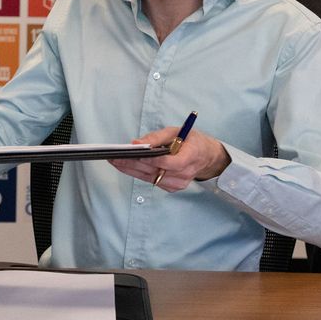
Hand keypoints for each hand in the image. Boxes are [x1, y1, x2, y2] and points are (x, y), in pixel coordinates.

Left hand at [108, 127, 230, 191]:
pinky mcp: (173, 188)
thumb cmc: (191, 140)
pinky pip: (152, 181)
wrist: (207, 157)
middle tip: (113, 157)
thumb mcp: (176, 131)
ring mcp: (180, 183)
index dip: (151, 160)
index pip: (170, 163)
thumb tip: (135, 143)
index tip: (133, 154)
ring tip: (114, 161)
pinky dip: (139, 174)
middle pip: (155, 171)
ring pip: (150, 178)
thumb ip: (156, 138)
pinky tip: (126, 167)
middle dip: (132, 164)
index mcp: (191, 156)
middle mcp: (185, 173)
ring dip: (131, 170)